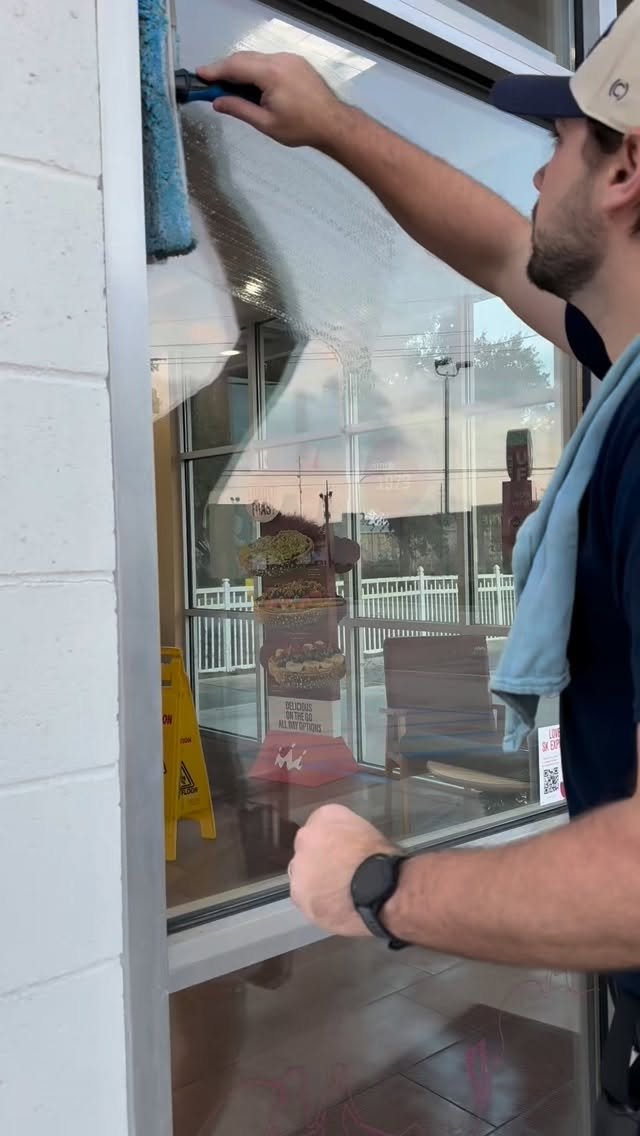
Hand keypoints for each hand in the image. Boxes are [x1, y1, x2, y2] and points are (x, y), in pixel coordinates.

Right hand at [196, 52, 348, 148]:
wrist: (333, 123)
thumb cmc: (301, 128)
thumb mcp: (265, 123)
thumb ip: (239, 109)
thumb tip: (217, 102)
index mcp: (270, 73)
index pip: (234, 66)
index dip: (214, 71)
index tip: (199, 75)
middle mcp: (279, 59)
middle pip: (243, 59)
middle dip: (225, 70)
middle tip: (210, 84)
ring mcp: (289, 58)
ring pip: (256, 59)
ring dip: (241, 70)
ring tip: (230, 88)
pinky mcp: (295, 62)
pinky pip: (269, 61)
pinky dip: (256, 70)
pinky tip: (252, 86)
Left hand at [288, 804, 395, 936]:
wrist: (379, 887)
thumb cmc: (381, 859)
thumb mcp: (368, 834)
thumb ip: (349, 839)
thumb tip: (348, 853)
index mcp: (326, 816)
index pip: (322, 827)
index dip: (332, 845)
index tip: (342, 856)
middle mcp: (306, 836)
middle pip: (308, 850)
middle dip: (320, 862)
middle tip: (340, 876)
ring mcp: (299, 865)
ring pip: (304, 875)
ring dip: (316, 883)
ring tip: (339, 896)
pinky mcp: (298, 892)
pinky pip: (305, 898)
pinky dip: (317, 903)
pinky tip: (335, 909)